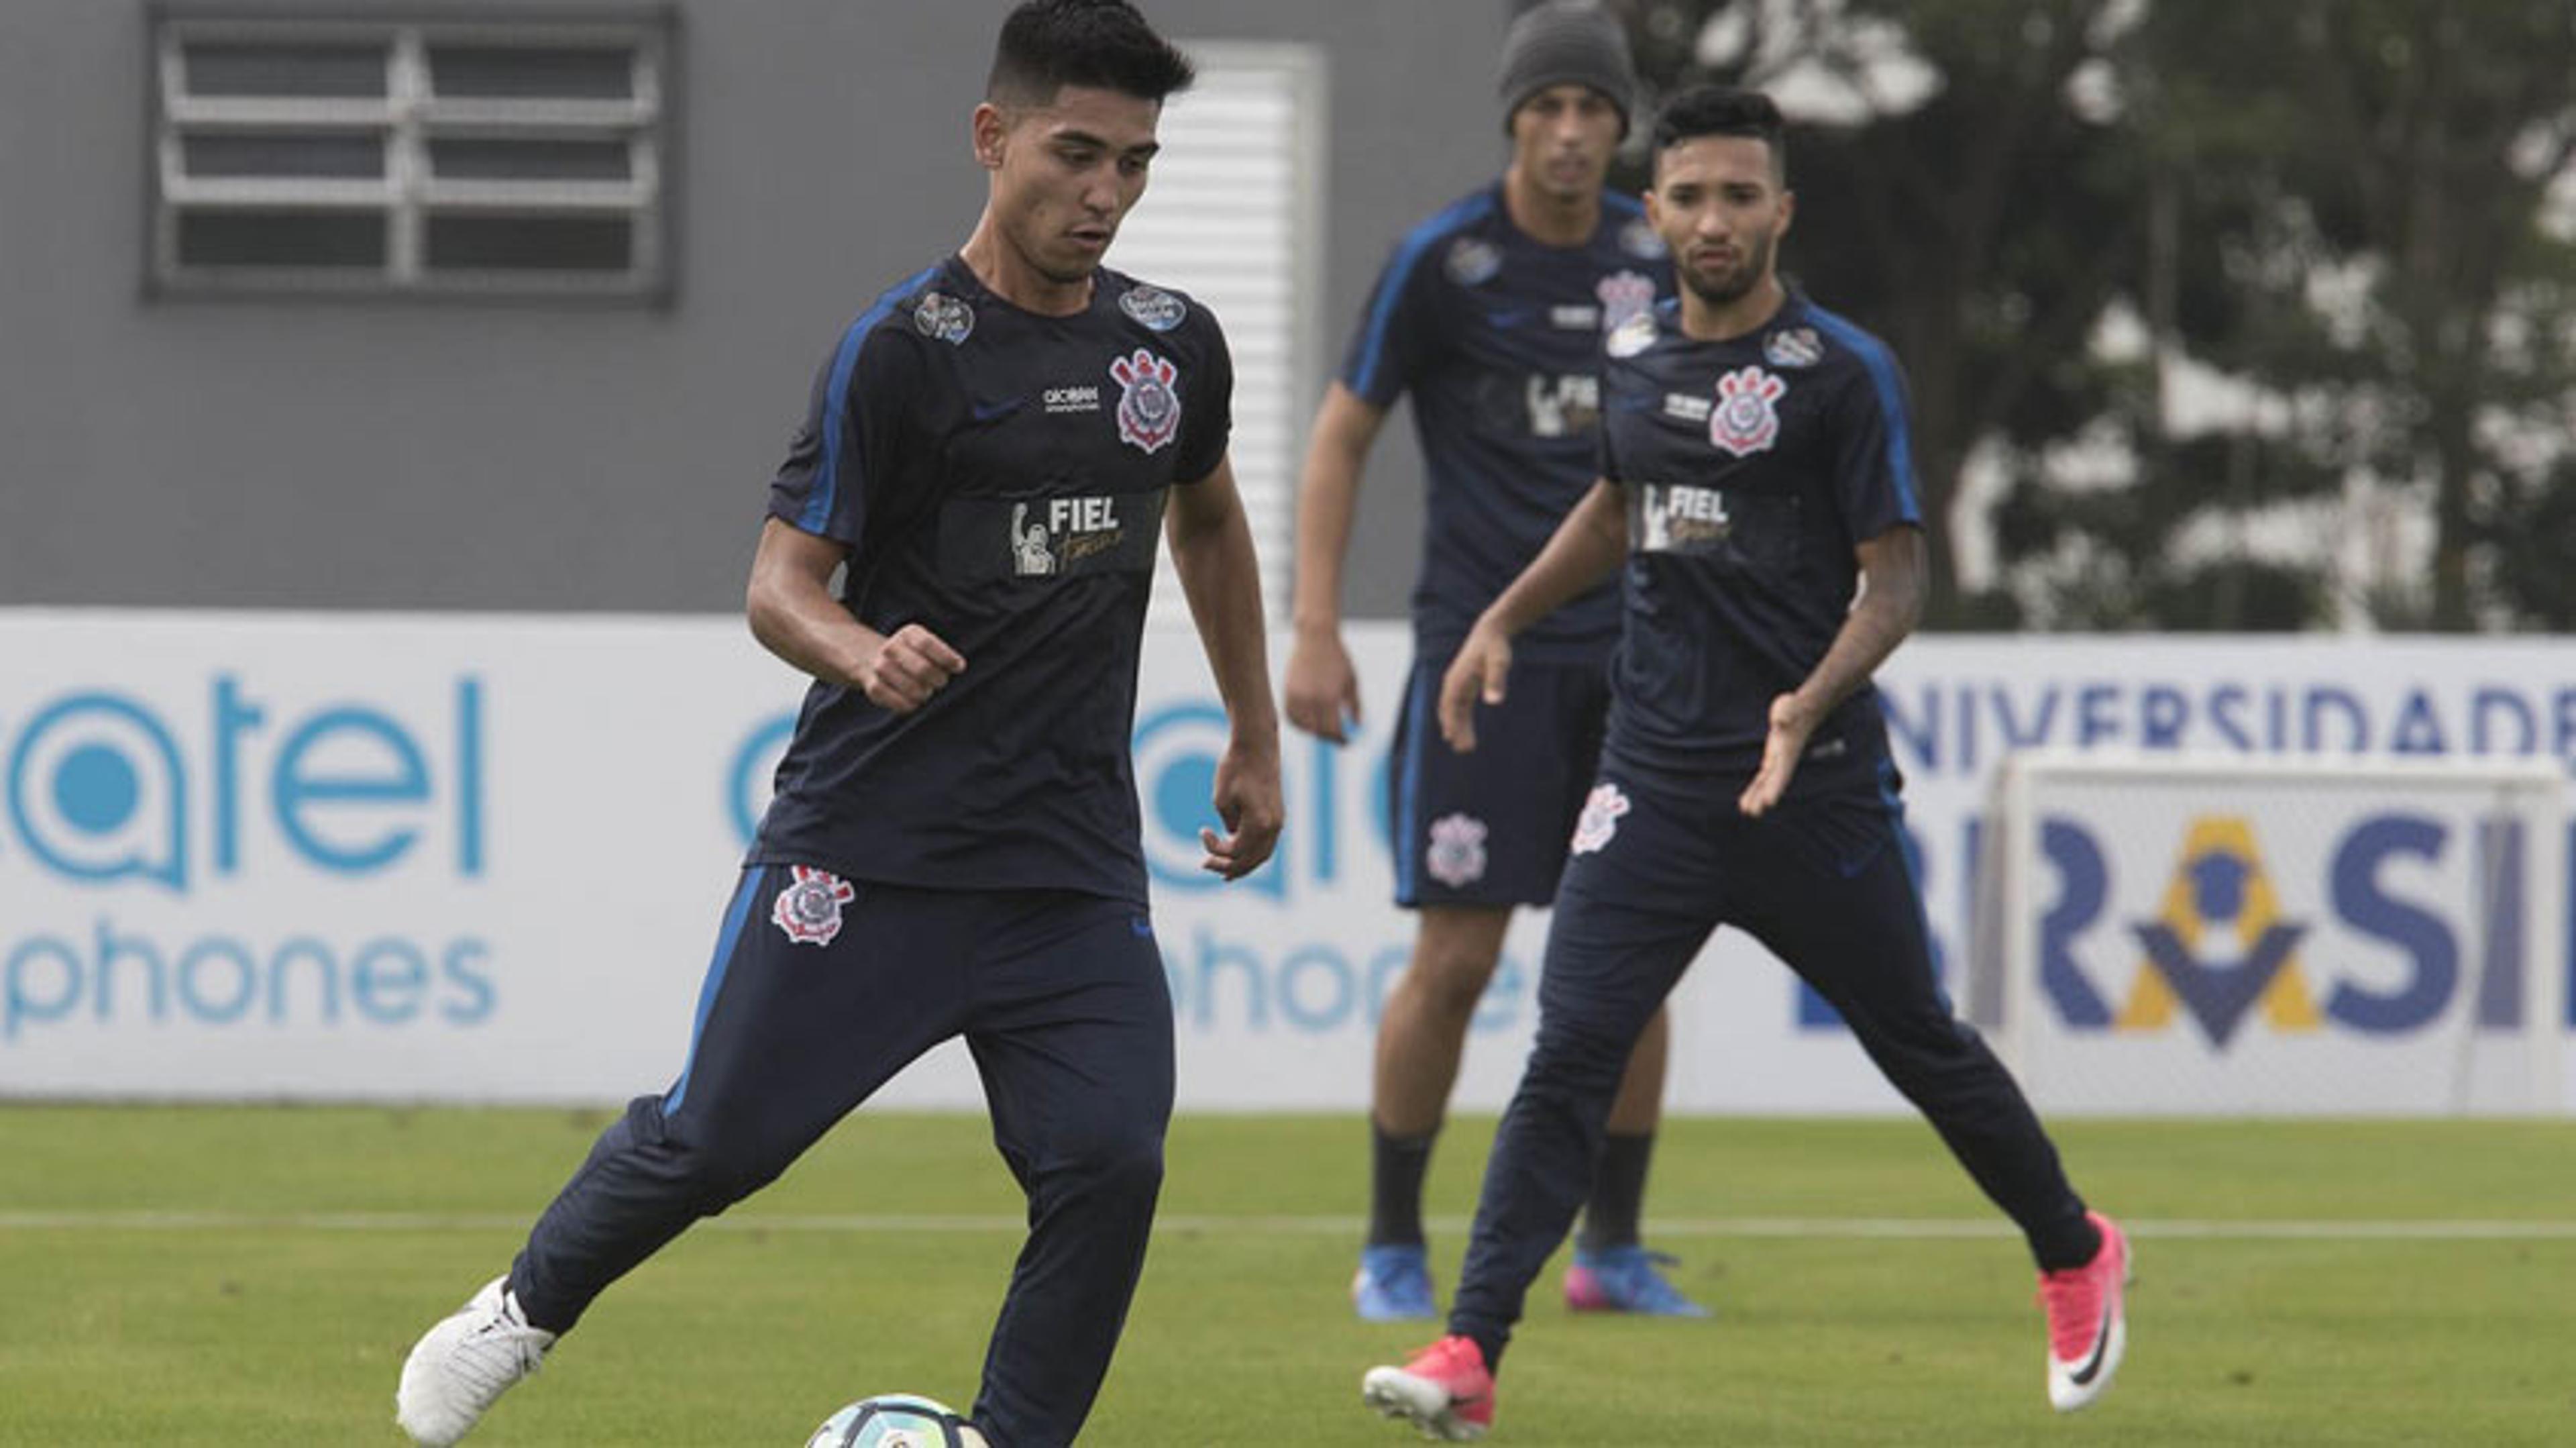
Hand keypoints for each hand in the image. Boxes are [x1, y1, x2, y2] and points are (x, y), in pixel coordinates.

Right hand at [856, 623, 965, 713]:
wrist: (875, 660)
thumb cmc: (914, 656)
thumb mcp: (928, 647)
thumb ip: (944, 655)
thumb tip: (958, 666)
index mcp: (907, 634)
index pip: (927, 644)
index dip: (947, 657)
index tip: (959, 667)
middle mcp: (891, 648)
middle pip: (923, 669)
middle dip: (939, 679)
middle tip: (940, 681)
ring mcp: (880, 668)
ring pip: (913, 689)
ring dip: (925, 694)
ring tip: (925, 690)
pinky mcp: (874, 688)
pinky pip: (901, 703)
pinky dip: (913, 705)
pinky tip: (913, 700)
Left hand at [1200, 734, 1283, 880]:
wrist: (1257, 743)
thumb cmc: (1236, 768)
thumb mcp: (1222, 799)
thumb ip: (1228, 824)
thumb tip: (1233, 836)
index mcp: (1260, 824)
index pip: (1235, 852)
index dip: (1214, 848)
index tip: (1202, 831)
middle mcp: (1274, 826)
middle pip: (1251, 860)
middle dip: (1228, 867)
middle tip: (1205, 865)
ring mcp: (1279, 820)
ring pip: (1263, 855)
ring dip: (1243, 865)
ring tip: (1226, 873)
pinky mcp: (1277, 813)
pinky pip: (1267, 842)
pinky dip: (1253, 852)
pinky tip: (1241, 852)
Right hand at [1283, 629, 1362, 743]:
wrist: (1316, 637)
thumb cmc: (1338, 658)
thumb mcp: (1352, 682)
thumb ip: (1355, 706)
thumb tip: (1357, 727)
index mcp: (1329, 698)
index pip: (1332, 730)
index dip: (1340, 739)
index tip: (1347, 742)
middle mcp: (1310, 699)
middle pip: (1317, 731)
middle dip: (1328, 736)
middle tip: (1336, 737)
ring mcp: (1296, 696)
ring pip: (1302, 726)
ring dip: (1312, 731)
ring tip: (1322, 729)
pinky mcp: (1287, 690)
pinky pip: (1290, 716)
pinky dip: (1298, 722)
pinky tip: (1308, 720)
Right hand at [1437, 620, 1512, 752]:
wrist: (1491, 632)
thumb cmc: (1495, 646)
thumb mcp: (1499, 662)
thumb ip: (1496, 681)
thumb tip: (1495, 702)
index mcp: (1458, 678)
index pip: (1451, 705)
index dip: (1452, 723)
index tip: (1456, 740)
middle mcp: (1453, 682)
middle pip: (1450, 711)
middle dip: (1455, 730)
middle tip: (1464, 750)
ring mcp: (1457, 684)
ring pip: (1453, 711)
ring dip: (1457, 728)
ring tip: (1465, 748)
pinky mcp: (1463, 686)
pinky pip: (1458, 708)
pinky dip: (1459, 721)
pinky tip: (1463, 735)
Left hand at [1738, 692, 1817, 816]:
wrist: (1803, 710)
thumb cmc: (1796, 708)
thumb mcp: (1790, 707)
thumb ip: (1786, 714)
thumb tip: (1780, 719)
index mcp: (1788, 751)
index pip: (1782, 772)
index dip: (1775, 787)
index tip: (1769, 802)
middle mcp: (1784, 759)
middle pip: (1773, 782)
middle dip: (1764, 797)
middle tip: (1752, 813)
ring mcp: (1777, 760)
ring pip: (1766, 783)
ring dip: (1757, 796)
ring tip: (1747, 811)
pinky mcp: (1772, 759)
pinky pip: (1762, 778)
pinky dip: (1756, 789)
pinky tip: (1747, 800)